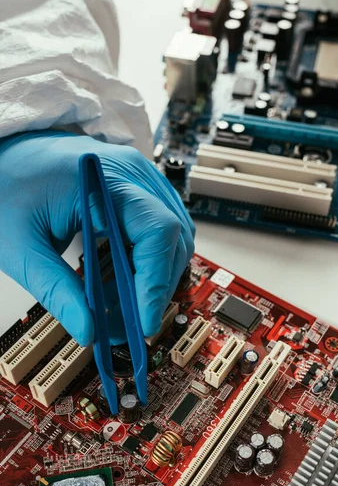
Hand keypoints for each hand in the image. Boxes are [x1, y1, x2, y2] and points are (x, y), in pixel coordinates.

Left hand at [0, 131, 194, 344]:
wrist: (3, 154)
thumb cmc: (6, 184)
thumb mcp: (20, 245)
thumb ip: (55, 290)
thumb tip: (88, 331)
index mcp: (105, 179)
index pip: (156, 231)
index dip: (156, 282)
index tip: (142, 322)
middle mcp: (133, 175)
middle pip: (172, 239)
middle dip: (155, 289)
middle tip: (128, 326)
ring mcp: (138, 181)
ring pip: (172, 238)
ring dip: (154, 278)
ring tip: (121, 308)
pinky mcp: (136, 192)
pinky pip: (158, 231)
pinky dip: (147, 263)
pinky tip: (123, 284)